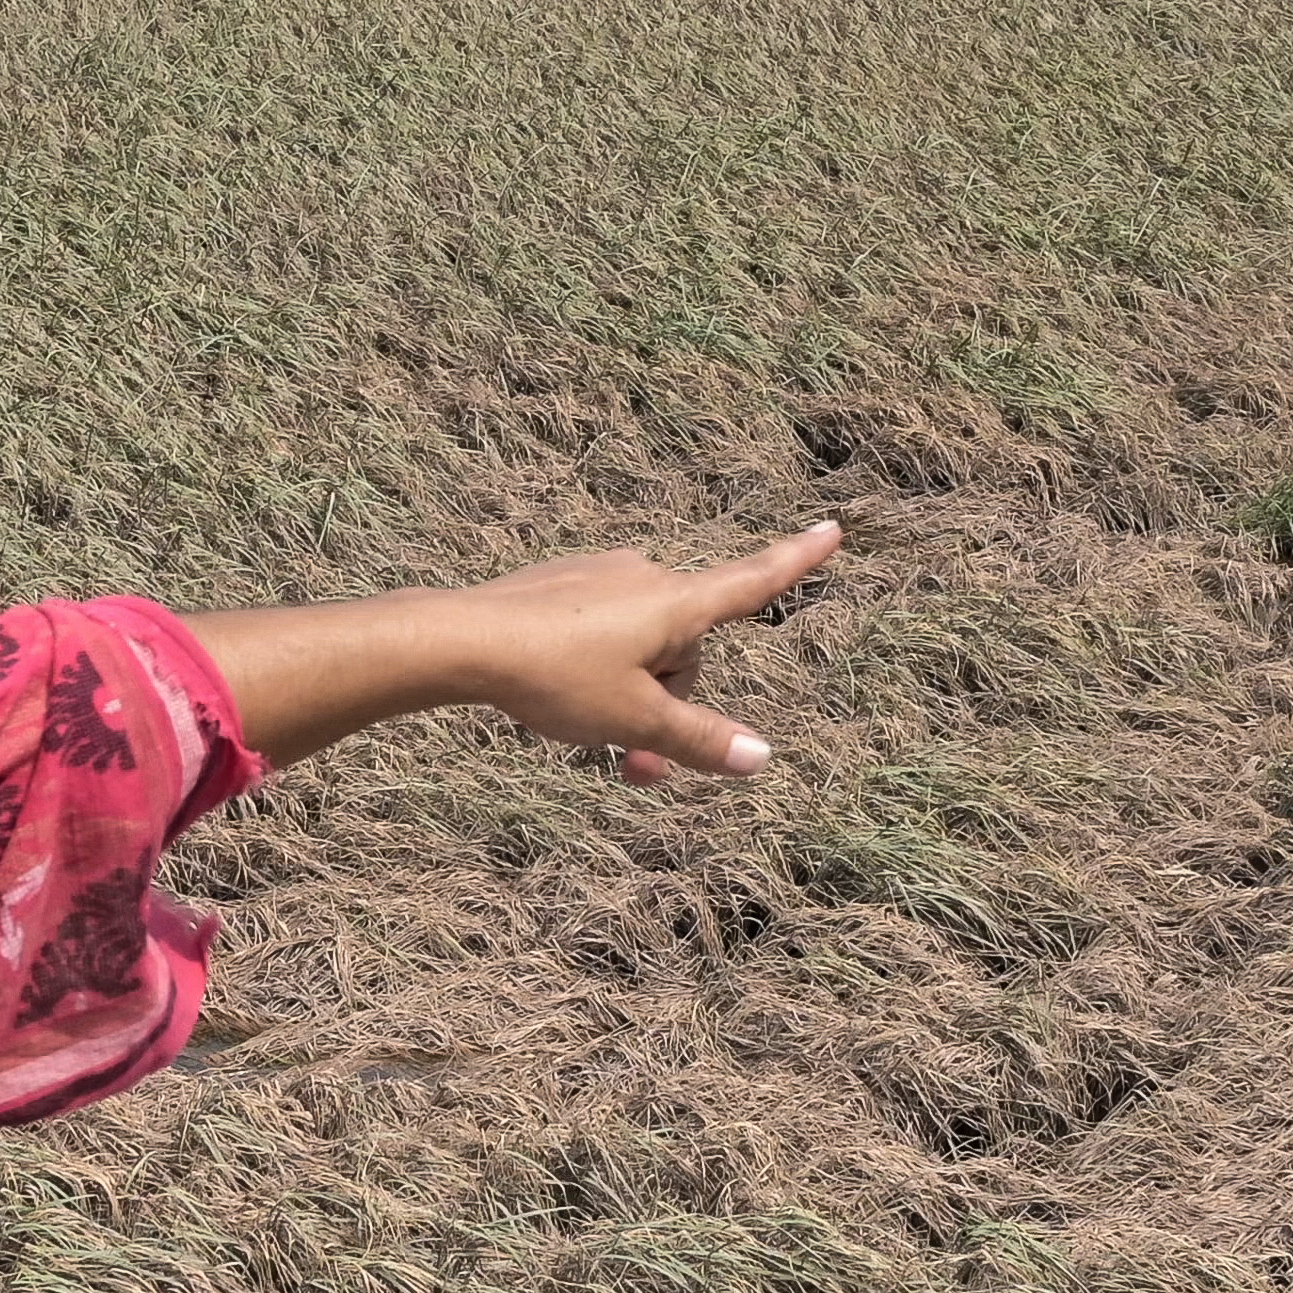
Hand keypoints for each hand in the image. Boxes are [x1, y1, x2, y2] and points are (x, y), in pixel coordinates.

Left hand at [446, 522, 843, 781]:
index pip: (752, 583)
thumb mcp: (634, 720)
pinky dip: (591, 672)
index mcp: (676, 603)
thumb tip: (761, 758)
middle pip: (682, 653)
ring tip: (583, 731)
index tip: (832, 527)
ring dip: (627, 699)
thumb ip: (698, 741)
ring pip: (637, 649)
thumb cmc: (554, 677)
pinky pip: (597, 634)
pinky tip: (551, 696)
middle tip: (630, 765)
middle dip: (665, 707)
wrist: (461, 640)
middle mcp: (646, 577)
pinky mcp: (560, 584)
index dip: (796, 561)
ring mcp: (600, 577)